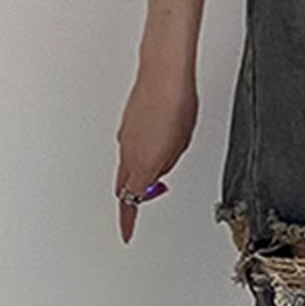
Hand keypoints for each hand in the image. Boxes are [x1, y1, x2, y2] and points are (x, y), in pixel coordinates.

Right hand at [113, 61, 196, 243]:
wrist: (163, 70)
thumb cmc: (176, 103)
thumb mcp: (181, 143)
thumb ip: (167, 163)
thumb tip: (158, 173)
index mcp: (142, 163)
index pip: (130, 202)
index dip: (128, 221)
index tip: (126, 234)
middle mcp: (128, 151)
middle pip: (123, 187)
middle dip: (131, 202)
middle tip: (138, 212)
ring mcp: (125, 137)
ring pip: (125, 167)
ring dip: (136, 177)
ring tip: (156, 178)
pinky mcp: (126, 124)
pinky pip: (128, 150)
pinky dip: (137, 159)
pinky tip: (153, 153)